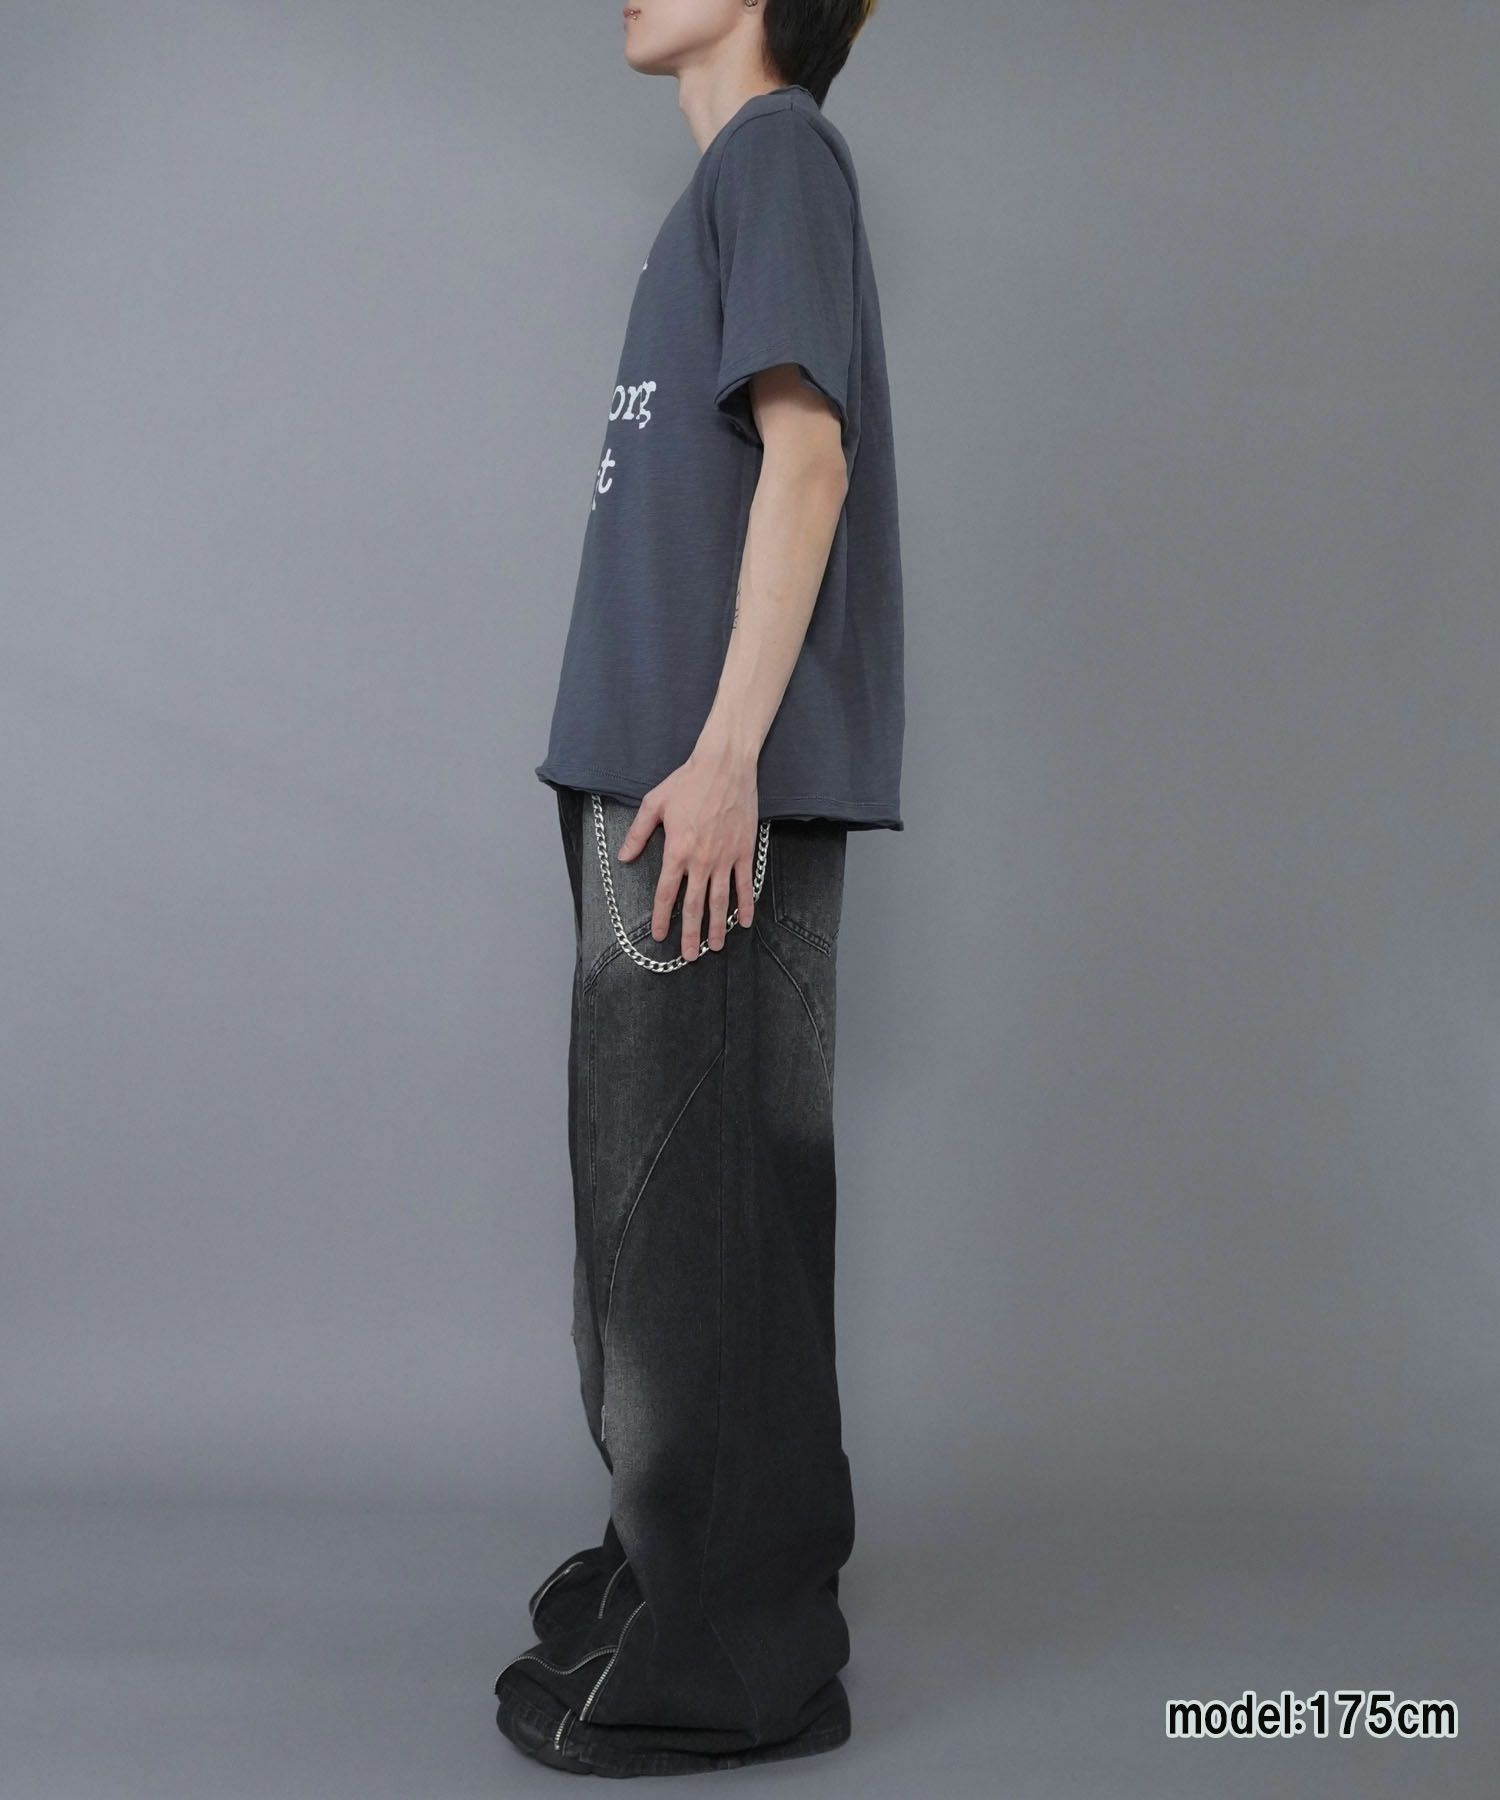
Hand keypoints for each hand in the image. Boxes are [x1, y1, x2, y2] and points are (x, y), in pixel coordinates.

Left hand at [617, 755, 758, 961]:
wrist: (724, 766)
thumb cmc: (687, 781)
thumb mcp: (653, 803)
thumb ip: (638, 833)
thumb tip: (623, 857)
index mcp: (676, 850)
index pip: (666, 893)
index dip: (662, 918)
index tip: (659, 936)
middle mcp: (701, 860)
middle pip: (694, 906)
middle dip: (690, 934)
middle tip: (689, 957)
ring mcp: (725, 858)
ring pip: (721, 901)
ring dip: (718, 927)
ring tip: (715, 947)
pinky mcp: (744, 851)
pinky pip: (745, 884)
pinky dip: (745, 904)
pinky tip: (744, 921)